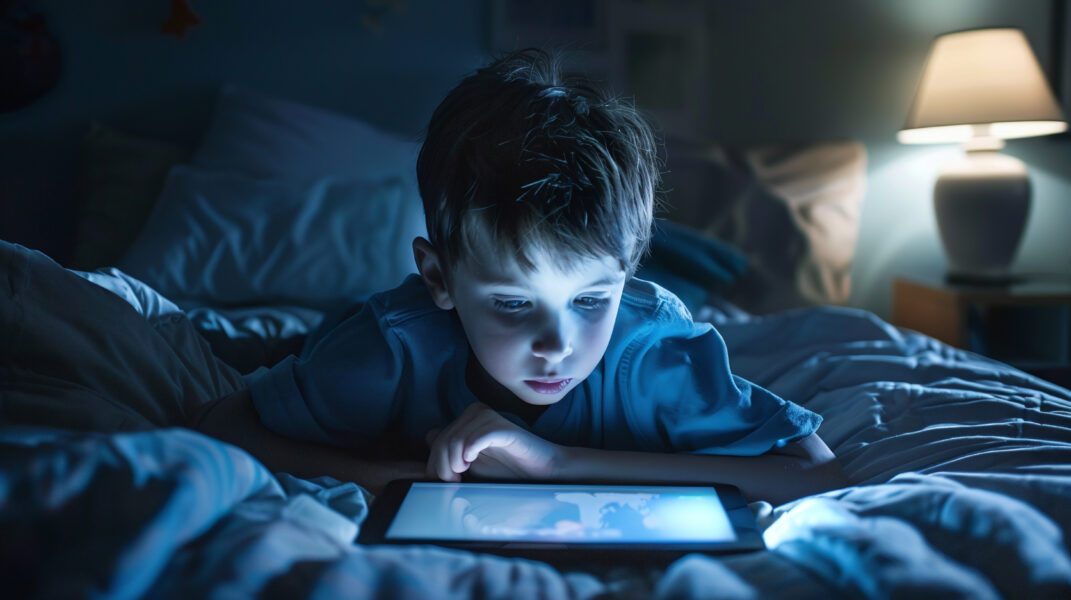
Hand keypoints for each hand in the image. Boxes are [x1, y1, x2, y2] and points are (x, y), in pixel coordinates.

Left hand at [425, 402, 561, 481]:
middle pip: (443, 441)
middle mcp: (476, 414)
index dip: (434, 463)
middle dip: (442, 467)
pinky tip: (471, 461)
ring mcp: (490, 419)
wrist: (544, 472)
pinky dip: (471, 450)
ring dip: (454, 462)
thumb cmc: (510, 470)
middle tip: (454, 483)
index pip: (436, 440)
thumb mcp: (474, 465)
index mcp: (466, 421)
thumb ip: (452, 453)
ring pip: (456, 439)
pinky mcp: (504, 428)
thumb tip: (429, 438)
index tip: (445, 483)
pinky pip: (478, 435)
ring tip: (464, 474)